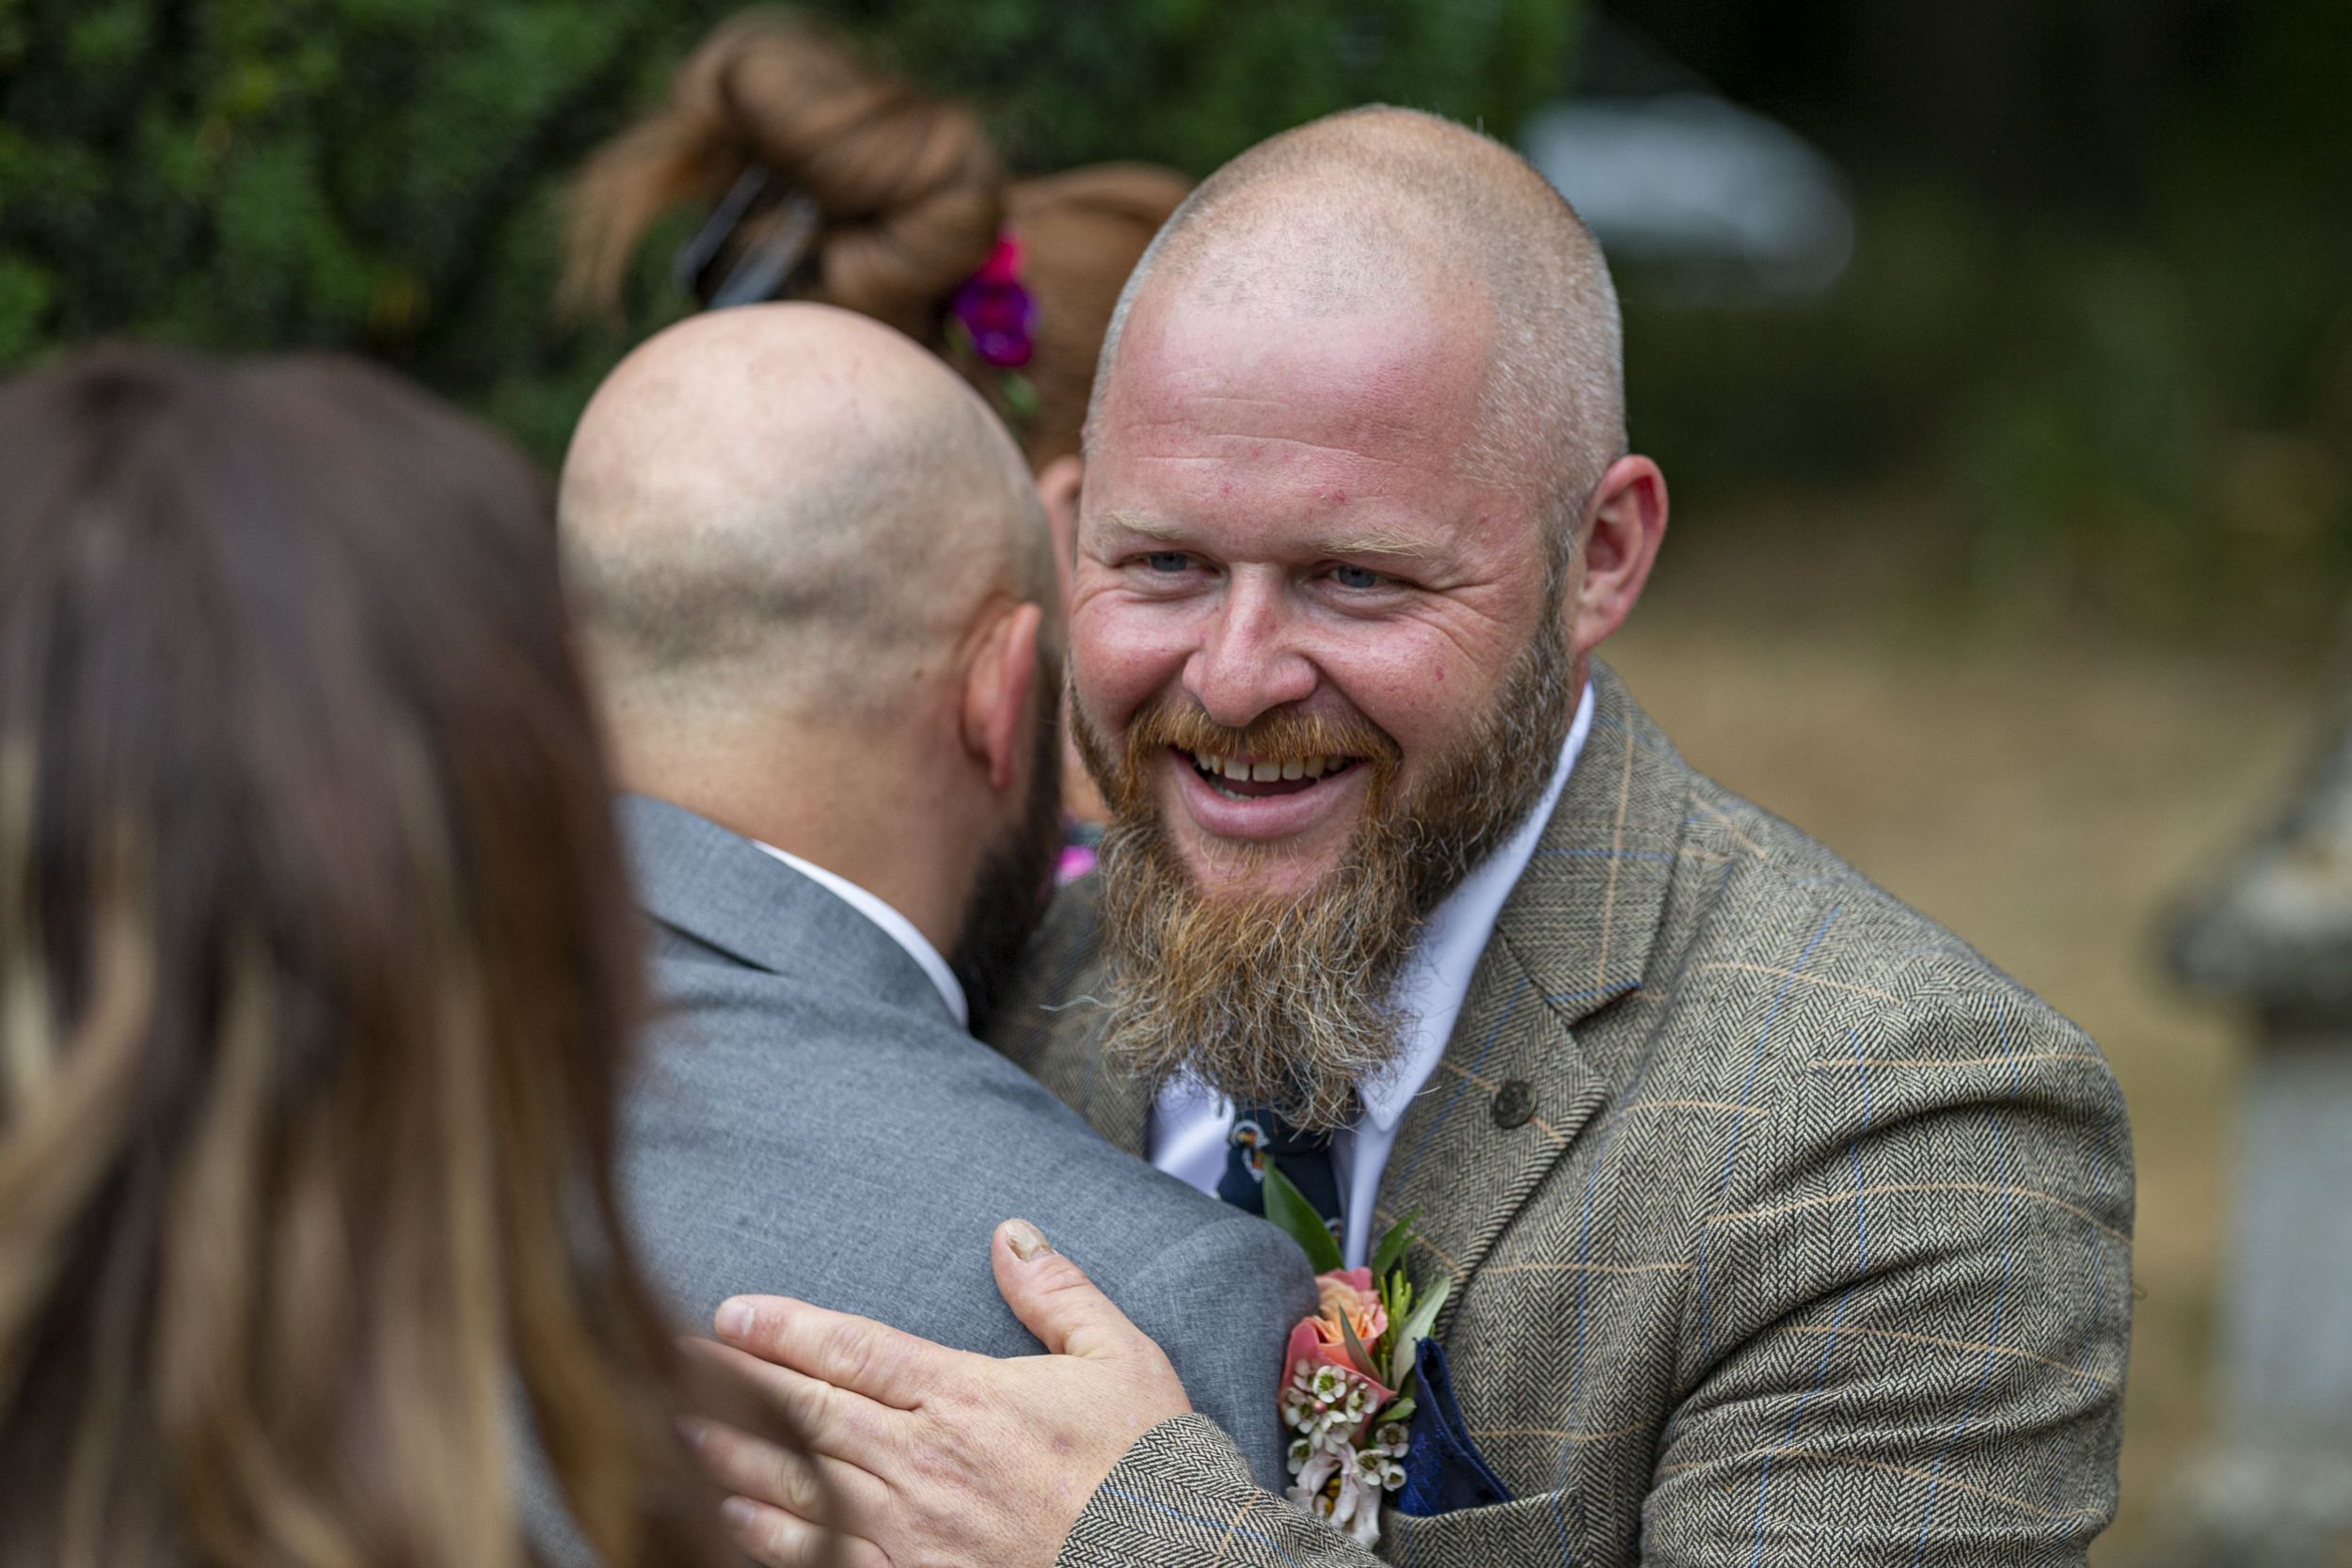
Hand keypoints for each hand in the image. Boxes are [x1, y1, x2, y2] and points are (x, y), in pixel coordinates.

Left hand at [680, 1218, 1193, 1567]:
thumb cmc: (1153, 1472)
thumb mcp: (1124, 1358)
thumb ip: (1058, 1294)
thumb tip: (1010, 1234)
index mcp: (968, 1398)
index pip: (853, 1350)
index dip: (783, 1329)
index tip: (730, 1312)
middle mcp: (925, 1465)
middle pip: (805, 1412)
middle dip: (731, 1382)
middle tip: (665, 1356)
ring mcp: (912, 1536)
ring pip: (797, 1488)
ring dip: (728, 1455)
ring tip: (671, 1427)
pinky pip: (821, 1561)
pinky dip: (768, 1537)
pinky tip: (728, 1517)